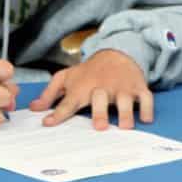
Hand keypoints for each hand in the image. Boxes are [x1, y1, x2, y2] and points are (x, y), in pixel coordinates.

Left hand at [31, 49, 150, 129]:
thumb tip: (34, 108)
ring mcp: (121, 88)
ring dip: (125, 113)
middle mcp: (102, 88)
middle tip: (99, 127)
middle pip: (100, 99)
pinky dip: (147, 108)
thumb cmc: (88, 72)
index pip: (68, 102)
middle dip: (100, 112)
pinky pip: (145, 97)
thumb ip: (50, 94)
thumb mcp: (66, 78)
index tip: (48, 123)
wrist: (116, 53)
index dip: (58, 113)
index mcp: (82, 88)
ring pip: (125, 99)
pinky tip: (146, 119)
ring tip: (125, 127)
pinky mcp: (138, 87)